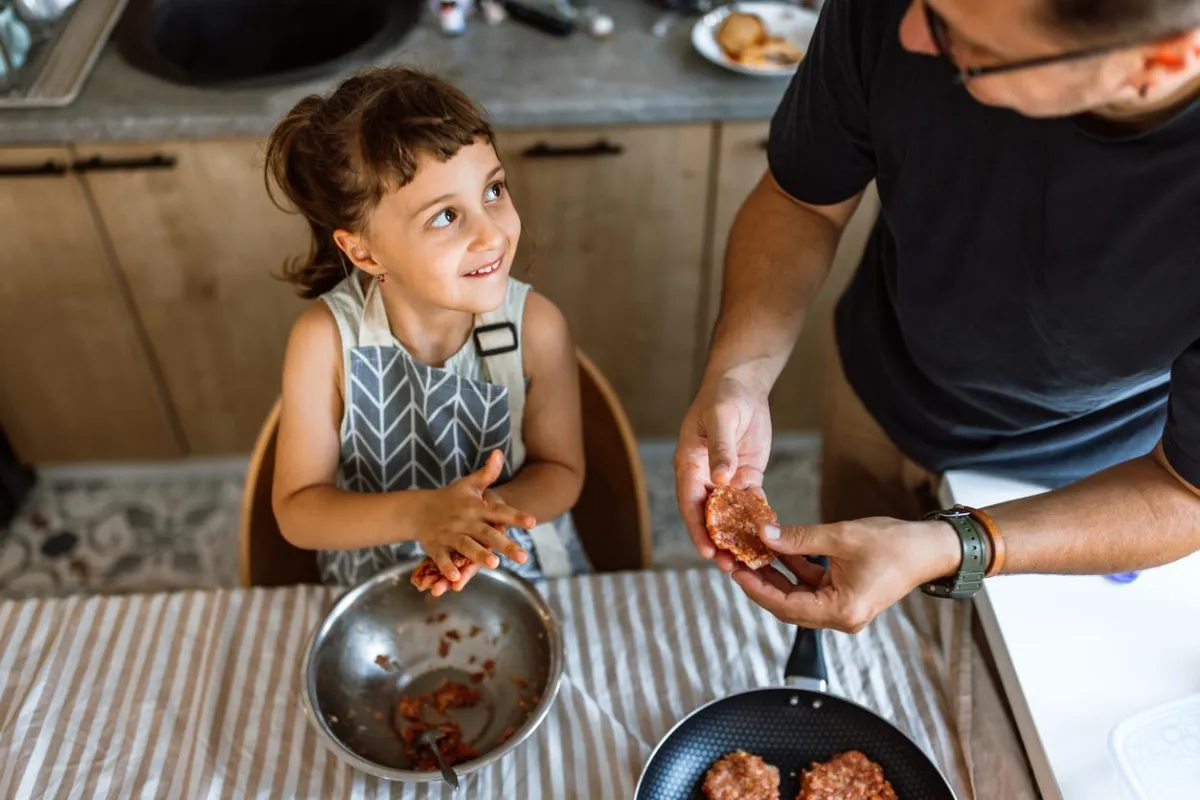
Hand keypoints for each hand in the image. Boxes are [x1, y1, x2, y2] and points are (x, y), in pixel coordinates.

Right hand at [414, 450, 534, 594]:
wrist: (418, 510)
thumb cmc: (451, 498)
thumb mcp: (468, 484)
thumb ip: (487, 473)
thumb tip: (499, 452)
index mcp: (475, 507)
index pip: (499, 511)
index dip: (516, 516)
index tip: (533, 522)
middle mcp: (464, 521)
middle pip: (487, 533)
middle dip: (505, 545)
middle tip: (523, 557)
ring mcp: (449, 534)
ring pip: (466, 546)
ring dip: (478, 555)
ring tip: (494, 564)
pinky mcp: (436, 547)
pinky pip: (441, 559)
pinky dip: (446, 568)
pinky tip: (455, 579)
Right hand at [674, 371, 773, 569]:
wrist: (742, 386)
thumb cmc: (723, 398)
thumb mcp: (721, 420)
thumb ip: (720, 451)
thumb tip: (720, 481)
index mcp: (690, 465)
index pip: (690, 504)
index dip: (697, 529)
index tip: (706, 551)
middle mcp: (705, 477)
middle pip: (708, 517)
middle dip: (717, 542)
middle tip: (728, 566)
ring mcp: (726, 479)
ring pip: (729, 516)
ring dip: (736, 537)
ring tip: (748, 561)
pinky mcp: (746, 477)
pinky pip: (751, 504)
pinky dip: (757, 520)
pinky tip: (767, 538)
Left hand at [731, 517, 961, 632]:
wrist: (930, 548)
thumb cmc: (895, 544)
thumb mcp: (841, 536)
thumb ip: (800, 538)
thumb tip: (765, 535)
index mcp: (842, 611)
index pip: (787, 607)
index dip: (758, 590)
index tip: (737, 573)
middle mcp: (841, 617)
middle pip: (789, 606)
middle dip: (762, 584)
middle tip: (737, 563)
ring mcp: (843, 608)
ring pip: (798, 596)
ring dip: (777, 576)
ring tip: (752, 554)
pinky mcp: (845, 596)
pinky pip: (812, 587)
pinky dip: (795, 571)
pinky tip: (778, 551)